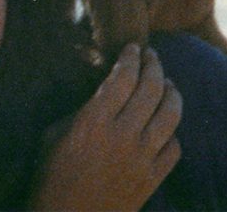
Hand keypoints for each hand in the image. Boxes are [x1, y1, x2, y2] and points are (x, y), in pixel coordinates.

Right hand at [33, 44, 182, 210]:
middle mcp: (123, 135)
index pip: (122, 78)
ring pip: (171, 115)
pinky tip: (166, 126)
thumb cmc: (51, 176)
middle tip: (153, 57)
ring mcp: (142, 158)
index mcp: (93, 121)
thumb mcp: (53, 135)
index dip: (131, 58)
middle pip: (151, 89)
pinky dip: (173, 133)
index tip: (134, 47)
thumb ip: (80, 111)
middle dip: (154, 66)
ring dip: (172, 93)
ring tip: (168, 83)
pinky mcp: (153, 179)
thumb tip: (101, 93)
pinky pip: (175, 148)